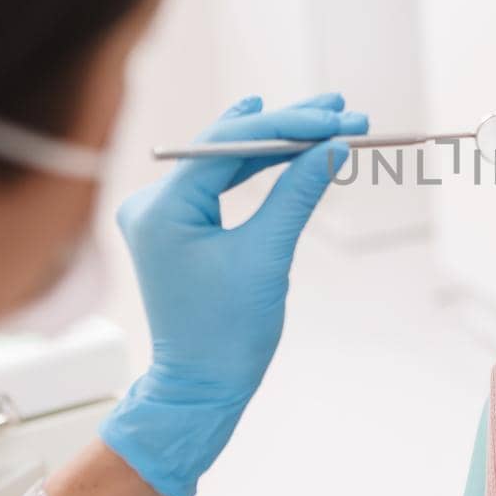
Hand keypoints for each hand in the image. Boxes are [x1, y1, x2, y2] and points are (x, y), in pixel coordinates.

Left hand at [99, 93, 365, 495]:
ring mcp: (162, 212)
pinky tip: (279, 135)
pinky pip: (219, 180)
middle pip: (228, 144)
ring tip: (327, 118)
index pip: (229, 144)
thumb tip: (333, 148)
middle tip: (342, 109)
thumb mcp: (268, 256)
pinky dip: (257, 164)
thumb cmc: (227, 333)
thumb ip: (298, 194)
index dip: (289, 125)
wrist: (200, 386)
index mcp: (162, 209)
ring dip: (278, 141)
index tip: (336, 119)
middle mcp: (153, 202)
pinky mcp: (177, 224)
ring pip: (226, 158)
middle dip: (289, 127)